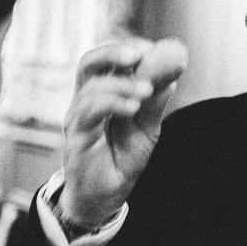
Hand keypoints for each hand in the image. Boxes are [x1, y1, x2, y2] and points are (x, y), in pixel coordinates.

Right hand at [59, 38, 186, 228]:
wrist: (107, 196)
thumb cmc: (122, 159)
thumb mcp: (147, 127)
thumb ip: (155, 102)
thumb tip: (170, 73)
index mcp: (101, 93)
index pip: (107, 60)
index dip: (126, 49)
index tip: (151, 49)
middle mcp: (84, 101)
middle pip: (89, 63)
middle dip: (113, 53)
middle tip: (139, 56)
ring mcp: (77, 118)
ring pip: (91, 87)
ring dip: (122, 84)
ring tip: (145, 91)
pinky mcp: (76, 137)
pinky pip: (89, 111)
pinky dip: (112, 103)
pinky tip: (132, 107)